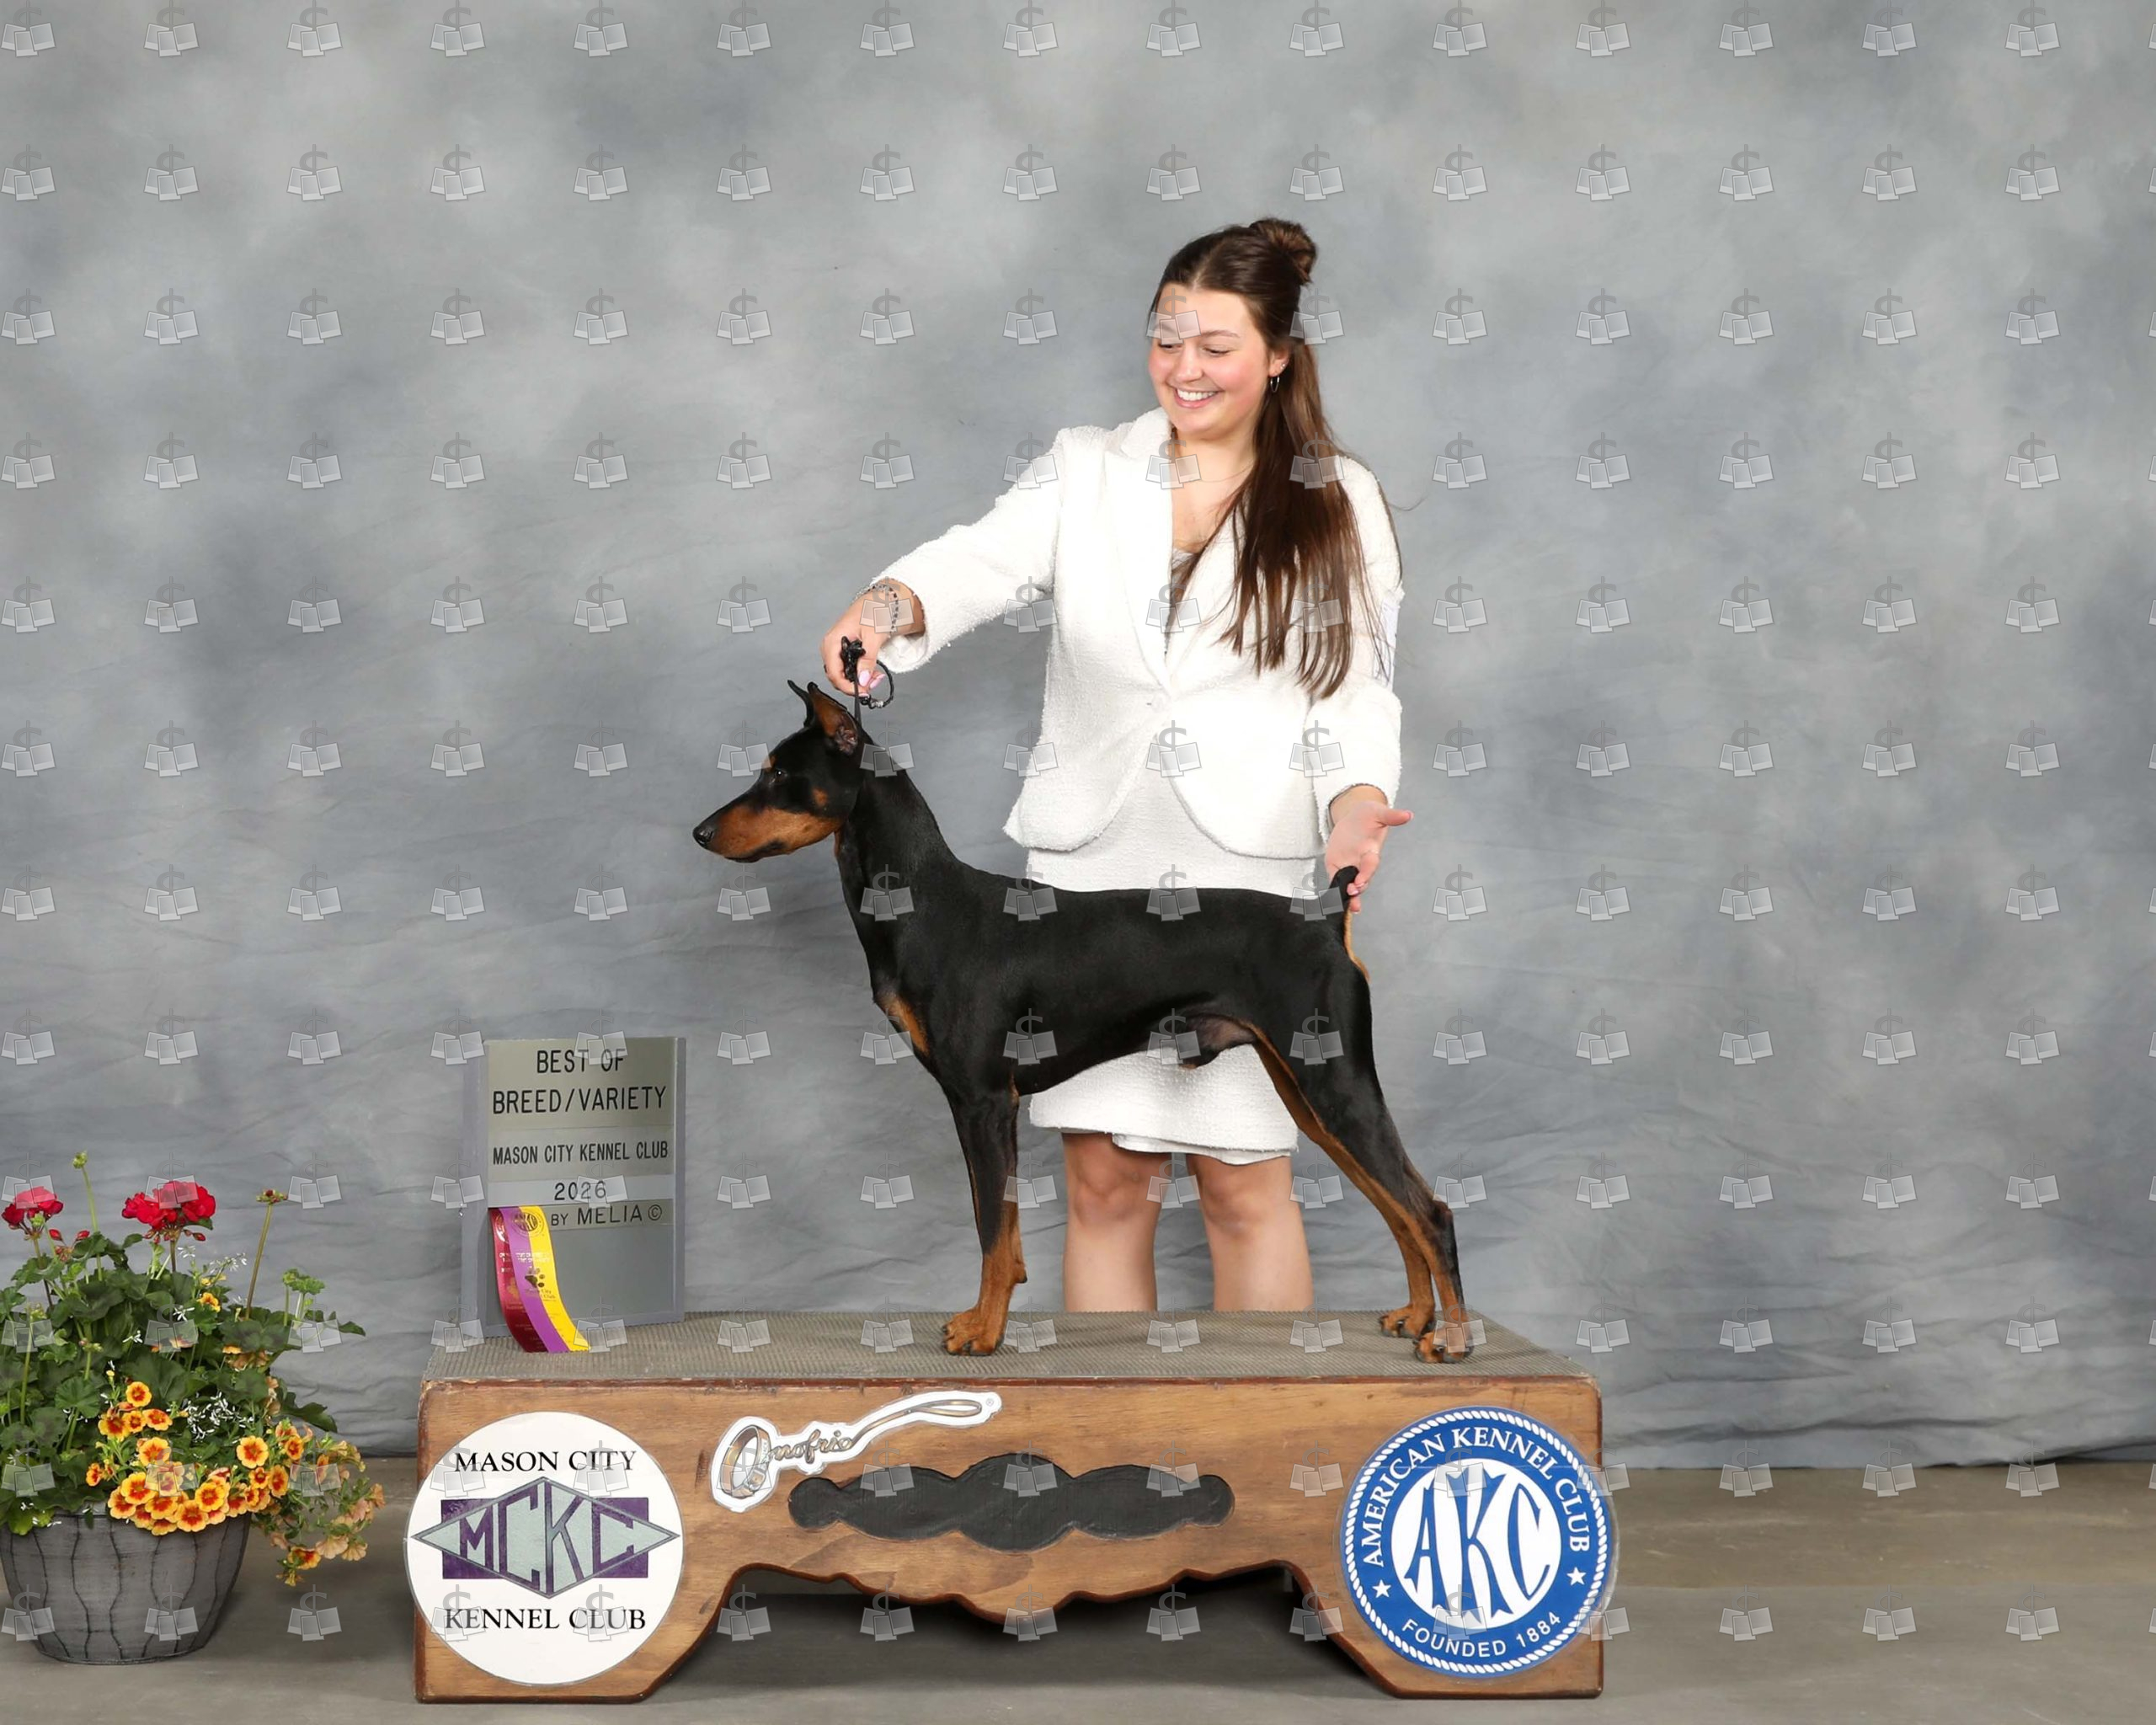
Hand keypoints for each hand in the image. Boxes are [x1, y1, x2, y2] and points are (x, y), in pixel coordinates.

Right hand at [821, 581, 908, 697]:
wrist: (882, 600)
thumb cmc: (874, 610)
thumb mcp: (873, 636)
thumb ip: (868, 660)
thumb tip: (862, 679)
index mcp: (833, 640)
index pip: (833, 671)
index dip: (846, 685)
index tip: (861, 692)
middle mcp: (832, 645)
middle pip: (836, 675)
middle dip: (854, 684)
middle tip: (872, 684)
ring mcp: (838, 649)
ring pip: (843, 673)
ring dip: (859, 679)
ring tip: (876, 677)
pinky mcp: (846, 651)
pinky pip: (848, 667)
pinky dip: (860, 673)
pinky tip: (872, 672)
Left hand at [1324, 791, 1411, 909]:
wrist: (1354, 817)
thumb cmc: (1368, 815)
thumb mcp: (1378, 812)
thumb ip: (1390, 815)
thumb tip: (1407, 815)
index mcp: (1371, 851)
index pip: (1370, 865)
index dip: (1366, 873)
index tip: (1361, 880)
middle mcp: (1361, 861)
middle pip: (1362, 879)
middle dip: (1358, 887)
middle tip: (1353, 892)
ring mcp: (1349, 864)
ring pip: (1350, 884)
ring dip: (1350, 895)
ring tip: (1350, 906)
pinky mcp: (1336, 864)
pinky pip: (1335, 879)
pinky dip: (1335, 890)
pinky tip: (1334, 901)